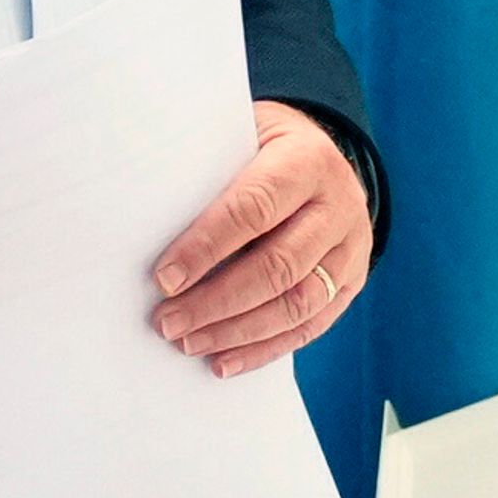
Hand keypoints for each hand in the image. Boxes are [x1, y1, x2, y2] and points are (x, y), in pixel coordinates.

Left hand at [150, 102, 370, 375]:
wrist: (323, 159)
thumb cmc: (262, 147)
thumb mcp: (241, 137)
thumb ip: (210, 172)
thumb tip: (146, 219)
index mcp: (307, 160)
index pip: (255, 209)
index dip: (207, 247)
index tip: (164, 278)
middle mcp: (337, 205)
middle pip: (278, 265)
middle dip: (216, 301)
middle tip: (168, 321)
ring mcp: (351, 248)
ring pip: (297, 304)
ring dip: (237, 331)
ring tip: (188, 342)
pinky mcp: (350, 282)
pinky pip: (310, 326)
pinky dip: (263, 349)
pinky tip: (223, 361)